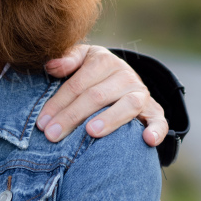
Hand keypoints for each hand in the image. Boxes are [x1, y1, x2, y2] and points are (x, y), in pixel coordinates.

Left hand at [41, 44, 167, 145]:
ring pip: (126, 106)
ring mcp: (141, 93)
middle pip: (97, 96)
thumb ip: (66, 60)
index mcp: (104, 61)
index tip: (42, 122)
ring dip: (109, 120)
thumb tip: (50, 65)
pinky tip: (147, 140)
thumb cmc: (91, 72)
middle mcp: (125, 76)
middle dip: (72, 117)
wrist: (121, 77)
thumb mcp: (80, 59)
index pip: (77, 85)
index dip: (58, 103)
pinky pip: (159, 120)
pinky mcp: (154, 110)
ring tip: (90, 132)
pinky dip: (156, 130)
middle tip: (52, 135)